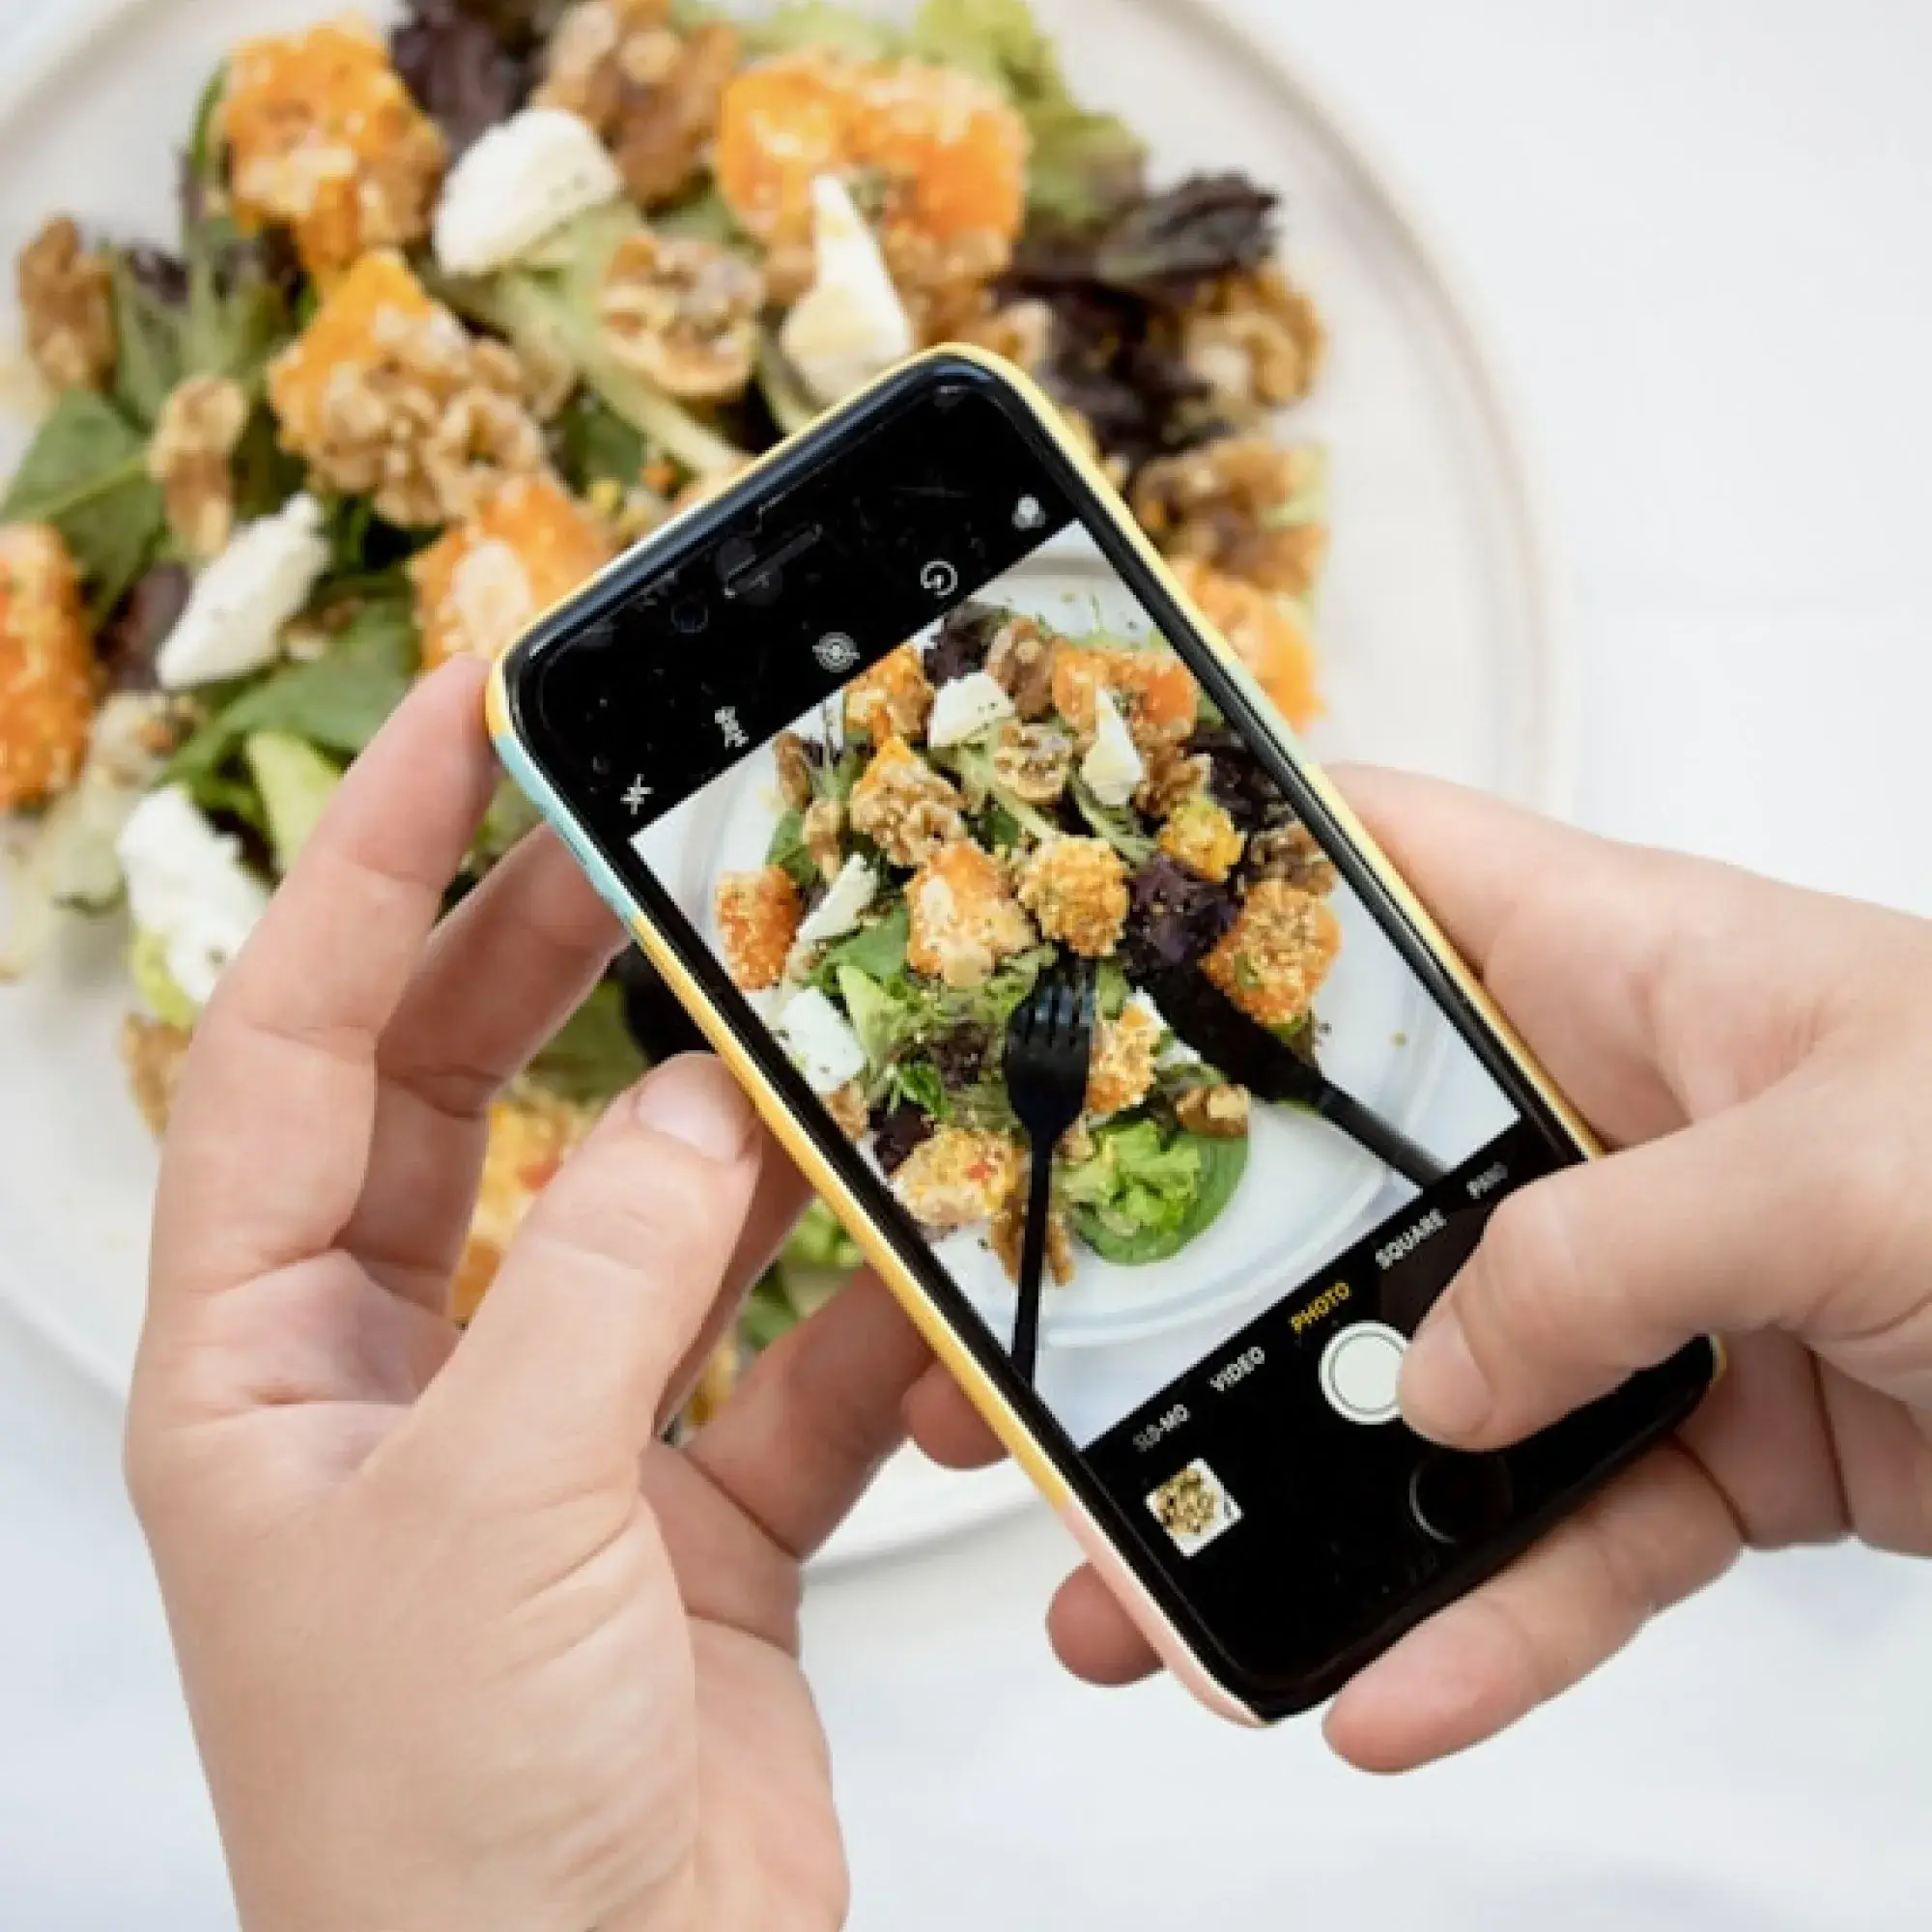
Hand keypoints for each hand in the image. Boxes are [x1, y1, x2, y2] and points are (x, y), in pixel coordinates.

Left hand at [127, 660, 934, 1931]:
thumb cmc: (437, 1839)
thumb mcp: (494, 1516)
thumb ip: (605, 1281)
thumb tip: (697, 1106)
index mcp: (267, 1365)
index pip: (284, 1050)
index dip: (367, 870)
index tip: (466, 722)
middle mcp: (404, 1385)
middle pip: (470, 1105)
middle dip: (555, 961)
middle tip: (657, 831)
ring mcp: (560, 1445)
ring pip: (658, 1226)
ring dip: (749, 1141)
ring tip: (831, 1027)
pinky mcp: (699, 1521)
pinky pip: (795, 1372)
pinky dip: (871, 1325)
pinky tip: (936, 1274)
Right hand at [903, 768, 1931, 1768]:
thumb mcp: (1849, 1168)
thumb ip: (1609, 1260)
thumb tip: (1433, 1389)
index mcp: (1618, 965)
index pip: (1379, 875)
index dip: (1223, 882)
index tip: (1070, 954)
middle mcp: (1604, 1117)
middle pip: (1348, 1187)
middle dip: (1190, 1275)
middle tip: (1039, 1358)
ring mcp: (1650, 1288)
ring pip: (1429, 1394)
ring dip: (1299, 1502)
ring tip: (1160, 1601)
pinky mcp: (1714, 1439)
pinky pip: (1563, 1540)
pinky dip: (1483, 1624)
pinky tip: (1387, 1696)